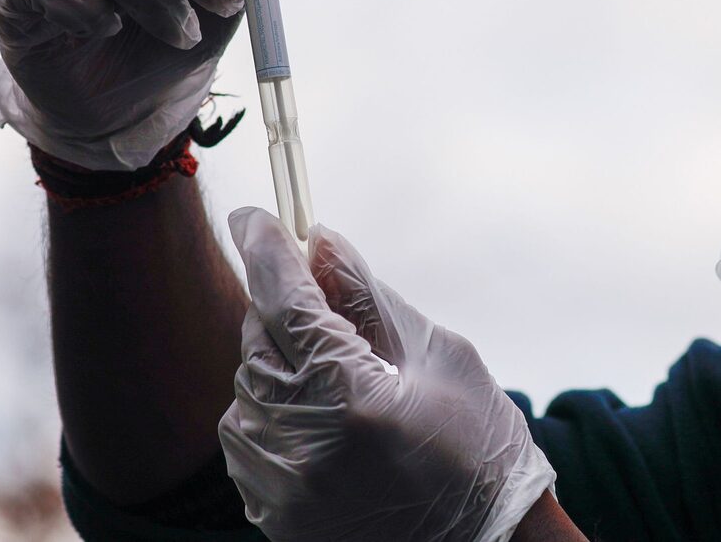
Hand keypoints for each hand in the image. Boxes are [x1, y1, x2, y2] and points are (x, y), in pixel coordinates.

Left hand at [220, 208, 555, 541]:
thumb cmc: (480, 455)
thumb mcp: (440, 359)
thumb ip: (368, 297)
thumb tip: (320, 240)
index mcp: (351, 399)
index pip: (285, 301)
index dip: (266, 248)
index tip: (252, 216)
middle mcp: (300, 444)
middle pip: (257, 338)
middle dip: (283, 311)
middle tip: (323, 311)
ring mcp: (278, 485)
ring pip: (247, 384)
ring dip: (280, 364)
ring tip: (341, 385)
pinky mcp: (269, 511)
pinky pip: (247, 432)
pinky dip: (273, 409)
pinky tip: (321, 422)